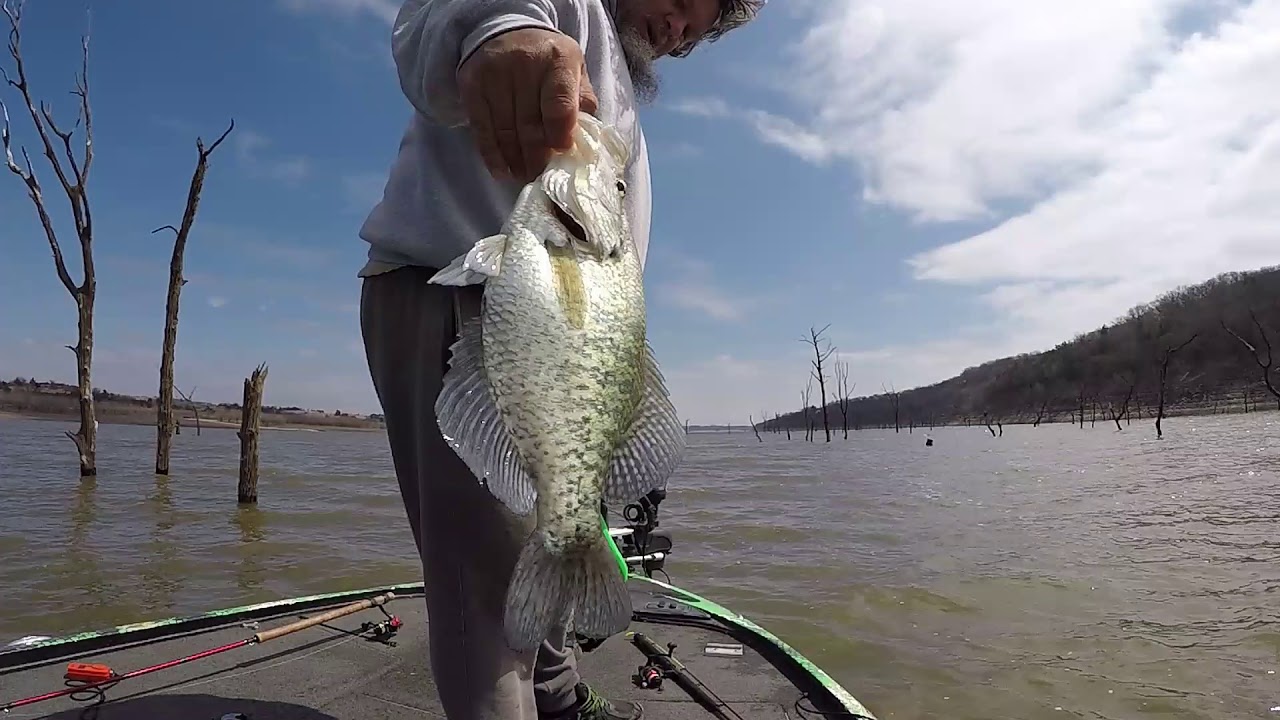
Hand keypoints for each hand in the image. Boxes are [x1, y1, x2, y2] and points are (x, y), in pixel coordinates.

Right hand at [458, 28, 599, 181]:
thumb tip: (583, 140)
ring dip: (516, 160)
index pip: (560, 106)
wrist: (506, 31)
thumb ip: (581, 102)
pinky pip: (482, 128)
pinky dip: (492, 154)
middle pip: (530, 124)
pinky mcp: (472, 85)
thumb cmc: (547, 60)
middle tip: (542, 177)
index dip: (560, 135)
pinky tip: (502, 171)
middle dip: (537, 157)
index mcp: (558, 59)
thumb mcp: (574, 70)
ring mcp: (495, 74)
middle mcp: (524, 63)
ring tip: (524, 177)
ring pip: (505, 130)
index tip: (560, 154)